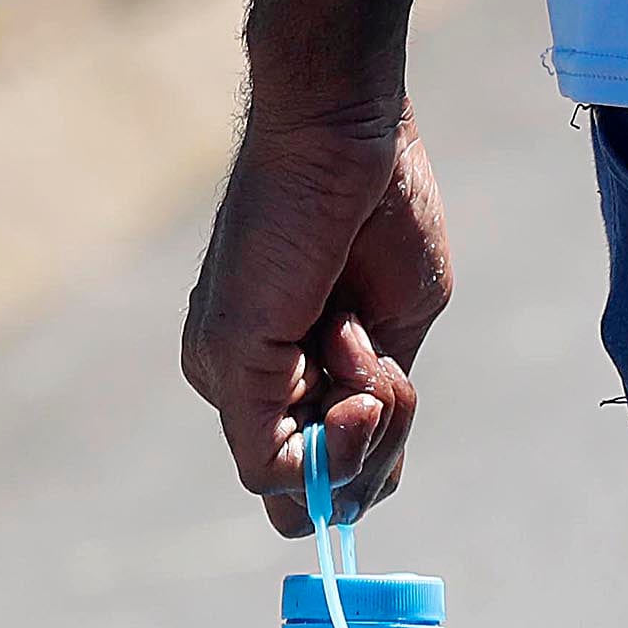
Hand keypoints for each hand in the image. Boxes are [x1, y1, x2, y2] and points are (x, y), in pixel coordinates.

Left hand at [180, 94, 449, 537]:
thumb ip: (380, 401)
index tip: (389, 395)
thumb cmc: (381, 212)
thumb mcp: (397, 327)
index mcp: (282, 368)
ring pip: (302, 484)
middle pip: (315, 492)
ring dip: (365, 430)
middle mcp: (243, 382)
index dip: (370, 463)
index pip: (318, 472)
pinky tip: (354, 371)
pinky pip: (275, 468)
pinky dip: (337, 435)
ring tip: (363, 342)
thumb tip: (372, 471)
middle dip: (374, 452)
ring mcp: (229, 379)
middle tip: (384, 373)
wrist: (345, 135)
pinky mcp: (231, 370)